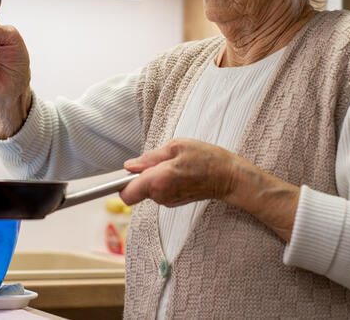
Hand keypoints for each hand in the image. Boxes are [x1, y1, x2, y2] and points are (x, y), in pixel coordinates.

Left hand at [120, 138, 240, 206]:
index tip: (123, 174)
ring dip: (155, 176)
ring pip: (148, 189)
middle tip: (162, 160)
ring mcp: (167, 201)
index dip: (120, 183)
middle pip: (136, 189)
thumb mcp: (177, 146)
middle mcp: (160, 196)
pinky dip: (163, 181)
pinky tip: (180, 173)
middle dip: (142, 174)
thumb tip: (130, 166)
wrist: (229, 177)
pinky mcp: (173, 202)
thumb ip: (150, 157)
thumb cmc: (206, 158)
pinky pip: (159, 191)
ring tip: (175, 165)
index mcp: (158, 180)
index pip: (126, 193)